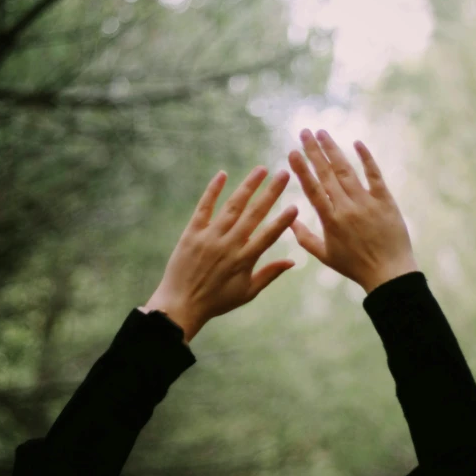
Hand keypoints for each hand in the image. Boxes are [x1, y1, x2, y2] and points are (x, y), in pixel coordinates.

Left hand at [142, 166, 297, 341]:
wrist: (180, 305)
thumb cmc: (217, 301)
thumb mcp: (247, 293)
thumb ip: (270, 274)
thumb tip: (293, 261)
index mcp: (244, 260)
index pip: (268, 236)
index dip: (282, 221)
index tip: (295, 205)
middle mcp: (228, 245)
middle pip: (254, 214)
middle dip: (271, 193)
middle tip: (284, 174)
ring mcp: (209, 237)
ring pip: (232, 206)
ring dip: (248, 186)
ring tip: (261, 169)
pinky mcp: (192, 233)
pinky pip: (204, 207)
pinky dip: (213, 190)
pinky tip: (223, 174)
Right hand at [287, 129, 417, 293]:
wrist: (389, 273)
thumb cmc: (354, 266)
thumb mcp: (325, 255)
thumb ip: (304, 237)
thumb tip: (289, 219)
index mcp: (330, 220)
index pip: (312, 189)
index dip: (301, 169)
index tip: (292, 151)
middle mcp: (346, 208)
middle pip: (327, 174)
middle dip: (314, 151)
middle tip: (304, 132)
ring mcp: (366, 203)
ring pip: (347, 170)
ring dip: (333, 150)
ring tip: (322, 133)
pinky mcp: (385, 201)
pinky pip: (374, 175)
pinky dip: (366, 158)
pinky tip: (357, 143)